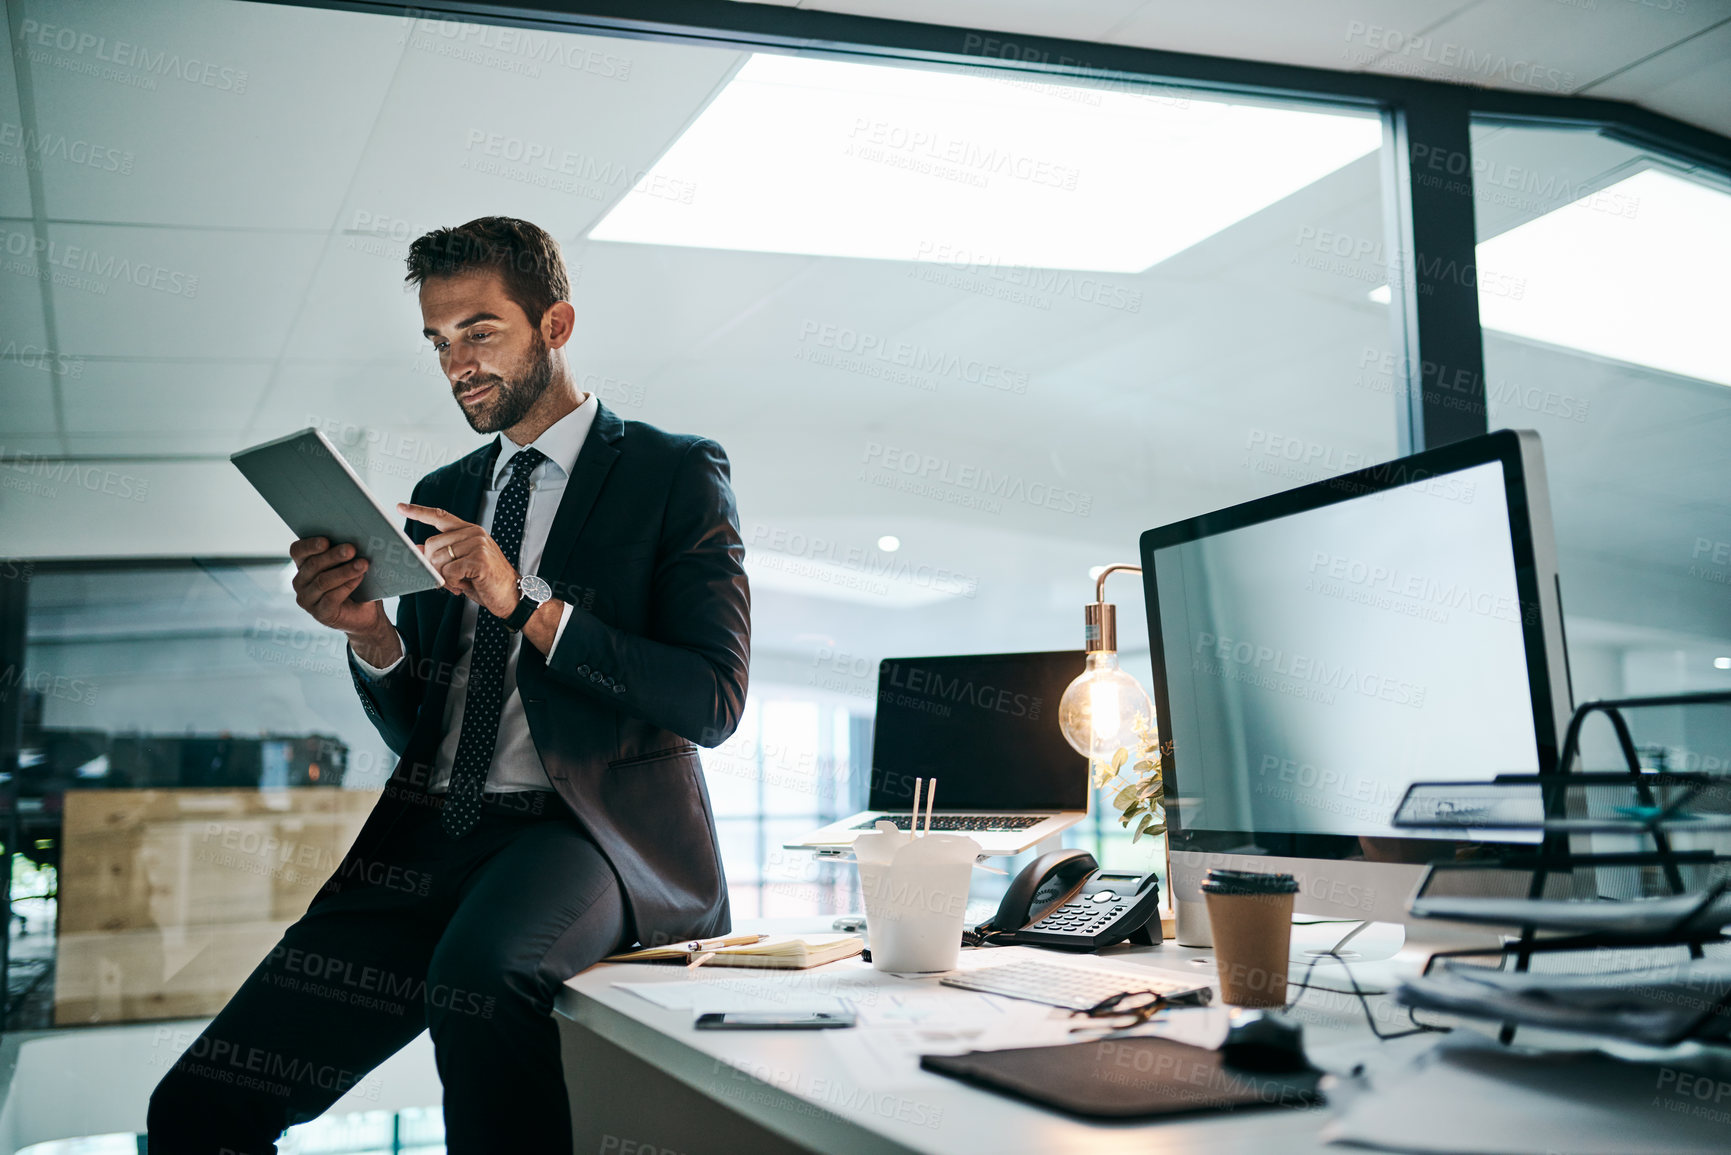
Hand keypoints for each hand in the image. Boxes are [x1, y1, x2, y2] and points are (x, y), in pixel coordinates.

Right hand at [289, 536, 385, 635]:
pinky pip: (331, 598)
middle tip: (352, 549)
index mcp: (304, 565)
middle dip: (334, 556)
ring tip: (362, 564)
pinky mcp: (320, 614)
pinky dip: (347, 586)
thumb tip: (355, 539)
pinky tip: (359, 578)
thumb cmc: (357, 583)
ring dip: (344, 571)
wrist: (366, 614)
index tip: (326, 540)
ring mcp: (308, 600)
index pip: (298, 551)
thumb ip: (346, 553)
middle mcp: (301, 582)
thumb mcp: (350, 564)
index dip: (309, 545)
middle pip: (313, 565)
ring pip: (323, 581)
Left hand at [399, 503, 519, 618]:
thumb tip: (418, 548)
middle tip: (450, 578)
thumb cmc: (487, 582)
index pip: (440, 516)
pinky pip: (449, 572)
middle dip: (434, 566)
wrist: (512, 596)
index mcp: (470, 531)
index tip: (400, 507)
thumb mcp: (461, 566)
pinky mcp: (479, 560)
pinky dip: (453, 583)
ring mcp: (478, 545)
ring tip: (461, 582)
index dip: (419, 512)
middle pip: (432, 544)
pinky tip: (466, 584)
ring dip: (445, 577)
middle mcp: (474, 534)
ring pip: (439, 559)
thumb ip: (441, 555)